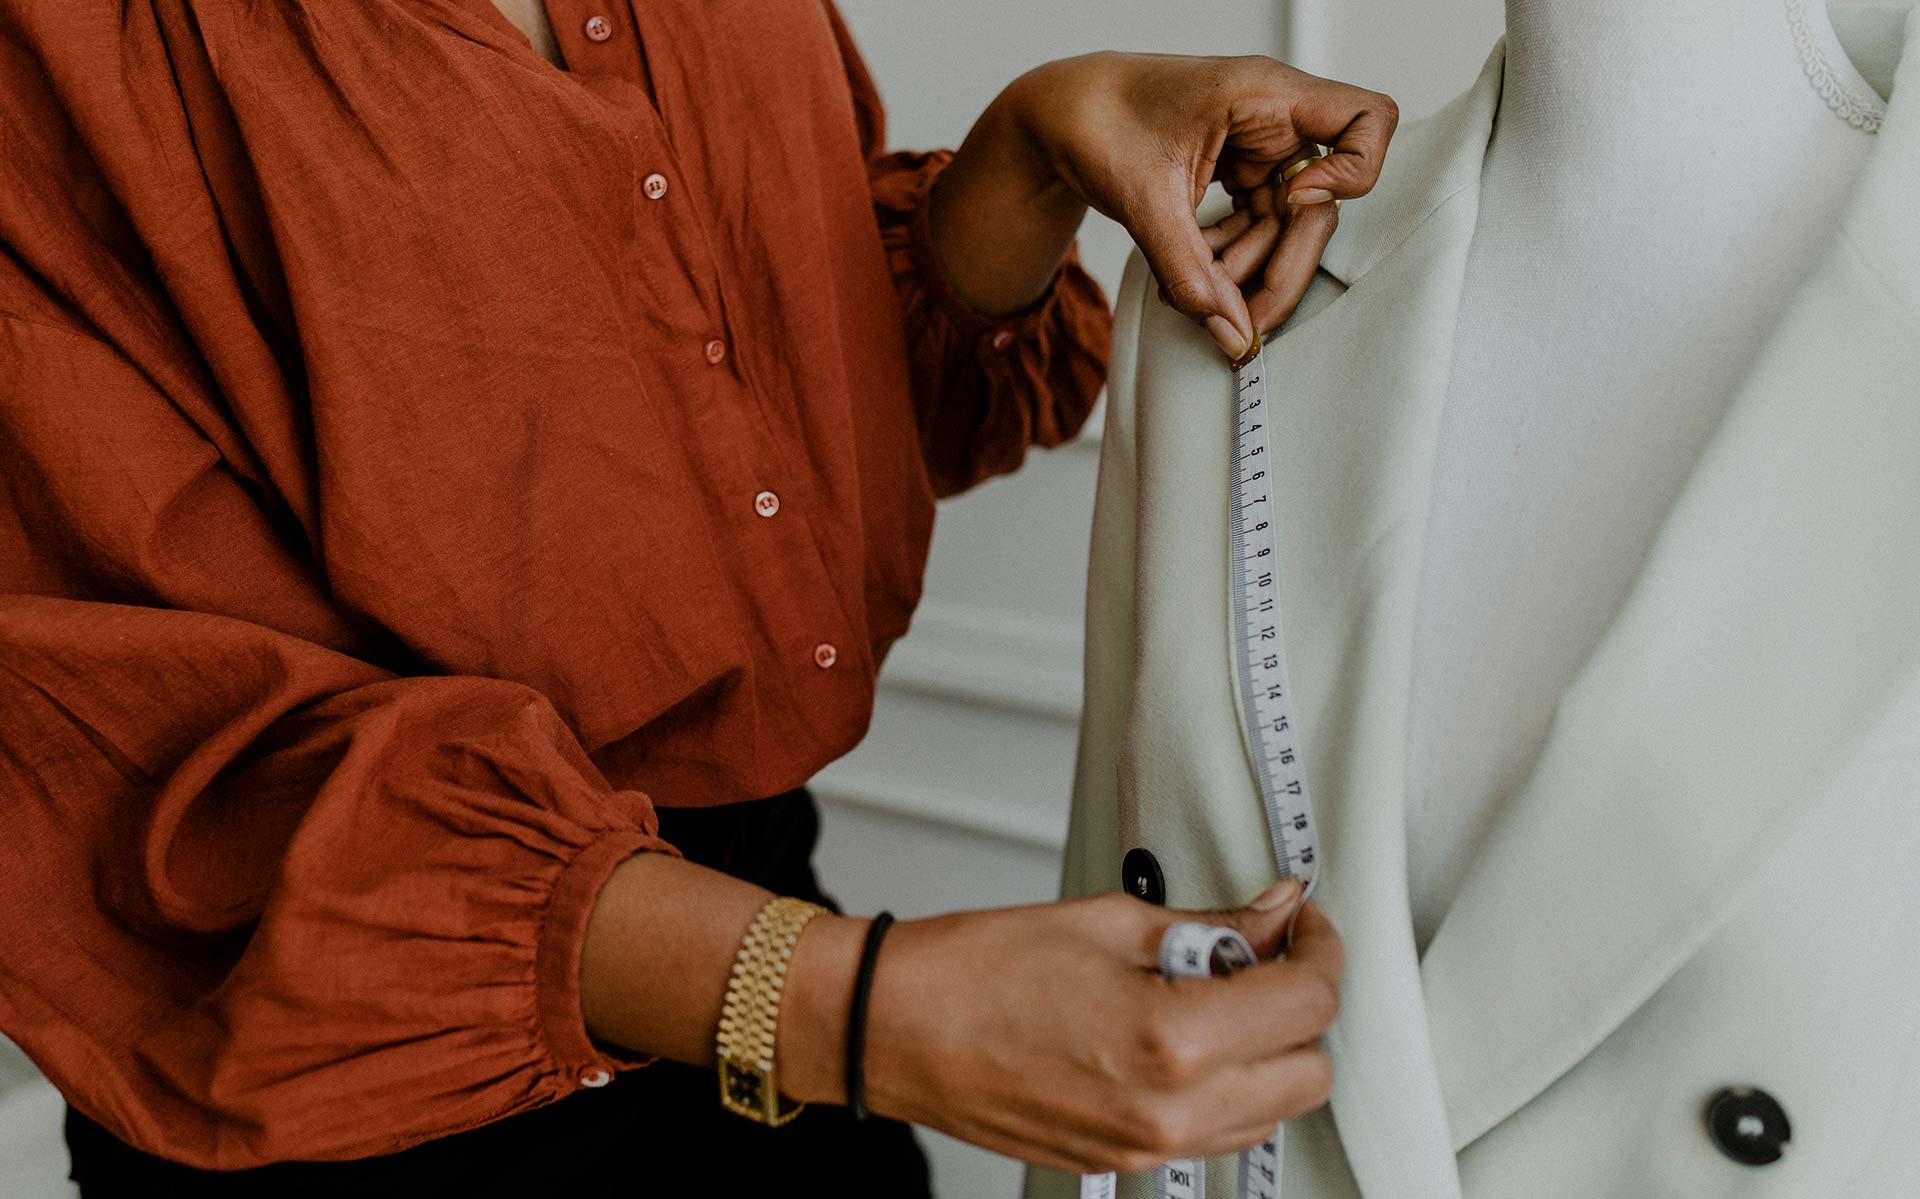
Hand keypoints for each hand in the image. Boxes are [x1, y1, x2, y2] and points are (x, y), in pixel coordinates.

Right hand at [848, 884, 1341, 1173]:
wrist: (893, 1028)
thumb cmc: (977, 968)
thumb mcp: (1108, 921)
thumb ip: (1209, 926)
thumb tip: (1275, 914)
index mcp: (1174, 1041)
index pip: (1307, 1003)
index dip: (1319, 950)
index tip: (1302, 922)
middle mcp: (1170, 1112)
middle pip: (1309, 1074)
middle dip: (1301, 1008)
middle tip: (1262, 955)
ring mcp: (1145, 1148)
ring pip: (1268, 1113)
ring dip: (1266, 1054)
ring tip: (1211, 994)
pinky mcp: (1119, 1161)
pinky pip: (1211, 1133)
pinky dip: (1220, 1086)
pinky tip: (1176, 1034)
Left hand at [1010, 52, 1396, 357]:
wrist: (1060, 115)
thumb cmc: (1098, 121)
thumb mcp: (1144, 201)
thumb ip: (1190, 271)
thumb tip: (1233, 332)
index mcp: (1265, 95)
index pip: (1367, 118)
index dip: (1351, 173)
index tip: (1294, 203)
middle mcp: (1274, 118)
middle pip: (1321, 203)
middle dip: (1284, 266)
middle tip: (1245, 321)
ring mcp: (1259, 147)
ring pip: (1287, 226)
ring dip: (1247, 272)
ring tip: (1194, 294)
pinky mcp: (1240, 172)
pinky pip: (1257, 227)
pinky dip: (1228, 260)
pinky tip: (1192, 277)